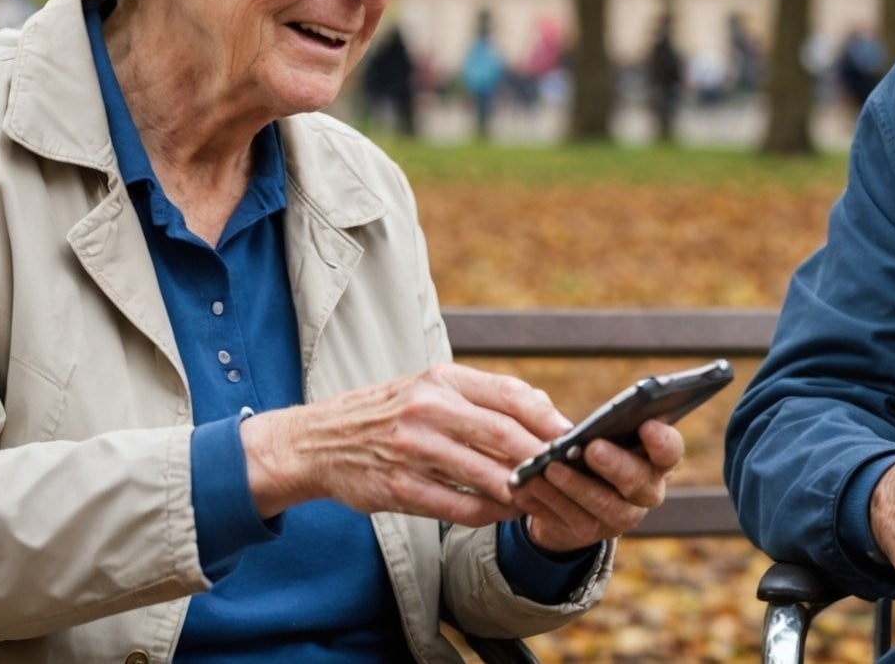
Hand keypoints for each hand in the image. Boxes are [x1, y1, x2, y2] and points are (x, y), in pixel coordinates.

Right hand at [239, 363, 570, 526]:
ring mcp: (411, 450)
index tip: (576, 437)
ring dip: (521, 491)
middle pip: (504, 435)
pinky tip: (504, 515)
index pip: (509, 393)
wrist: (318, 441)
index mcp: (440, 379)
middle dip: (544, 458)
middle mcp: (427, 409)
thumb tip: (545, 413)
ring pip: (485, 474)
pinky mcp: (397, 487)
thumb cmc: (387, 413)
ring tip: (544, 499)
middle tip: (570, 474)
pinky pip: (456, 506)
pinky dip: (488, 513)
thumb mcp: (429, 388)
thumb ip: (481, 398)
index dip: (548, 417)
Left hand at [510, 417, 684, 552]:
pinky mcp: (591, 533)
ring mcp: (621, 516)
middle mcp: (646, 491)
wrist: (569, 494)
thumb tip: (563, 420)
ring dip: (576, 485)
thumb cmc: (588, 447)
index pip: (670, 451)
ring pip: (605, 506)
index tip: (647, 424)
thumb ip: (592, 422)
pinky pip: (572, 519)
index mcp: (655, 459)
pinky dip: (550, 500)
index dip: (662, 440)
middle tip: (592, 448)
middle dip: (616, 465)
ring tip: (551, 466)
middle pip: (640, 482)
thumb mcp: (595, 430)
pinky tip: (531, 483)